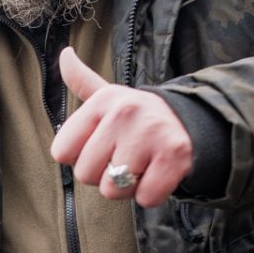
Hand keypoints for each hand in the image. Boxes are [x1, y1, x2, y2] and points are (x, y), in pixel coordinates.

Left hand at [50, 48, 193, 205]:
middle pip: (85, 175)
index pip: (62, 152)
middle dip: (104, 175)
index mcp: (102, 101)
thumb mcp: (110, 97)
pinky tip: (159, 173)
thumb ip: (82, 81)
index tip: (102, 146)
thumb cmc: (139, 117)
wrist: (191, 121)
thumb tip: (65, 54)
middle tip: (126, 157)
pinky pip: (145, 198)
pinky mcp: (174, 155)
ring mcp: (150, 133)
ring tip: (143, 164)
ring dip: (128, 187)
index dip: (81, 157)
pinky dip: (151, 194)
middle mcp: (124, 112)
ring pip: (113, 190)